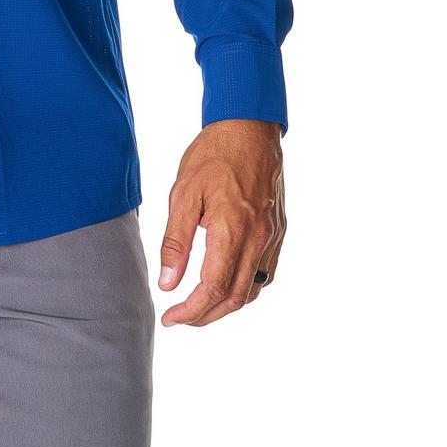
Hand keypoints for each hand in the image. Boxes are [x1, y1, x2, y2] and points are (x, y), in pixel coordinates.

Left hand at [156, 118, 285, 326]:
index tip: (169, 318)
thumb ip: (176, 242)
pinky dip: (245, 288)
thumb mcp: (183, 194)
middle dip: (205, 316)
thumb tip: (167, 283)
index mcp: (232, 231)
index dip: (190, 311)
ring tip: (198, 306)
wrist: (249, 128)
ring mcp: (272, 237)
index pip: (212, 289)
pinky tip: (226, 283)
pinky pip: (265, 272)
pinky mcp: (279, 231)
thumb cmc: (213, 156)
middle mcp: (258, 239)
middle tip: (180, 318)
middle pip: (234, 298)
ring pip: (252, 289)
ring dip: (225, 306)